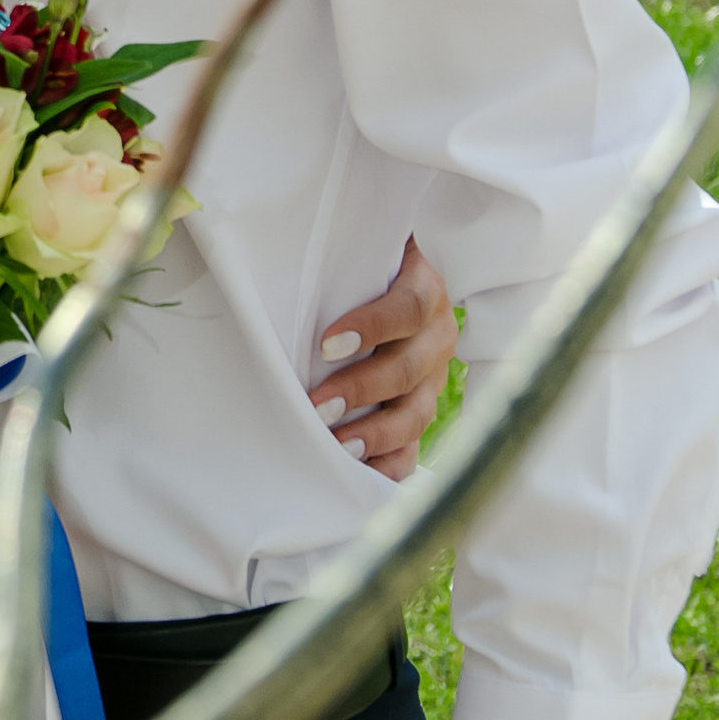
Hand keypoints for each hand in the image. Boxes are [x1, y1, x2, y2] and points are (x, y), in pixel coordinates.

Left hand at [313, 236, 455, 481]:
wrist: (396, 276)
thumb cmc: (363, 262)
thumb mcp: (364, 247)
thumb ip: (341, 251)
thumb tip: (281, 244)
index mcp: (426, 290)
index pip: (407, 309)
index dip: (372, 327)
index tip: (327, 344)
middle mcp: (437, 337)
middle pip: (408, 369)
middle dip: (362, 390)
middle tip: (318, 406)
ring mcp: (434, 378)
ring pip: (416, 413)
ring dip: (376, 434)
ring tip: (338, 447)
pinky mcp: (422, 410)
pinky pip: (415, 447)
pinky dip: (390, 464)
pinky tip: (360, 475)